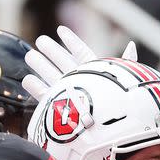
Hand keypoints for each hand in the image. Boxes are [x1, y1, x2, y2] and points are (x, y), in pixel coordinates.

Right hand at [22, 25, 137, 100]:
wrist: (108, 130)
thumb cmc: (119, 103)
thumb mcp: (124, 79)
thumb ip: (126, 62)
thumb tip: (132, 45)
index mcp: (96, 73)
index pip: (82, 53)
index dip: (72, 41)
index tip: (60, 30)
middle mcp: (82, 82)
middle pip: (64, 63)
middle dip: (52, 51)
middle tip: (40, 40)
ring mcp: (70, 95)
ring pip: (53, 77)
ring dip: (41, 66)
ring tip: (30, 55)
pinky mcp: (60, 108)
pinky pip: (46, 96)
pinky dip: (36, 88)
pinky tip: (27, 79)